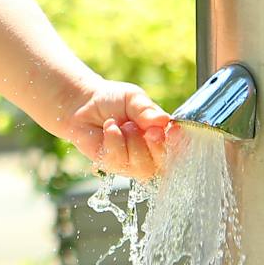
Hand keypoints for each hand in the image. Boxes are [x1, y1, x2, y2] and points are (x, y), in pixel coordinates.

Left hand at [66, 80, 181, 179]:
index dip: (179, 144)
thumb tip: (163, 121)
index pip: (178, 148)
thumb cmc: (113, 100)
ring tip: (123, 125)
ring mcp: (132, 163)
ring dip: (132, 142)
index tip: (173, 131)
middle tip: (148, 131)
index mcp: (162, 135)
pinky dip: (113, 140)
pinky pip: (118, 160)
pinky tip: (109, 128)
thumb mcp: (133, 98)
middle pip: (163, 164)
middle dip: (156, 147)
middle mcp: (150, 153)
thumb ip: (146, 110)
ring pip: (141, 166)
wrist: (84, 104)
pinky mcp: (112, 166)